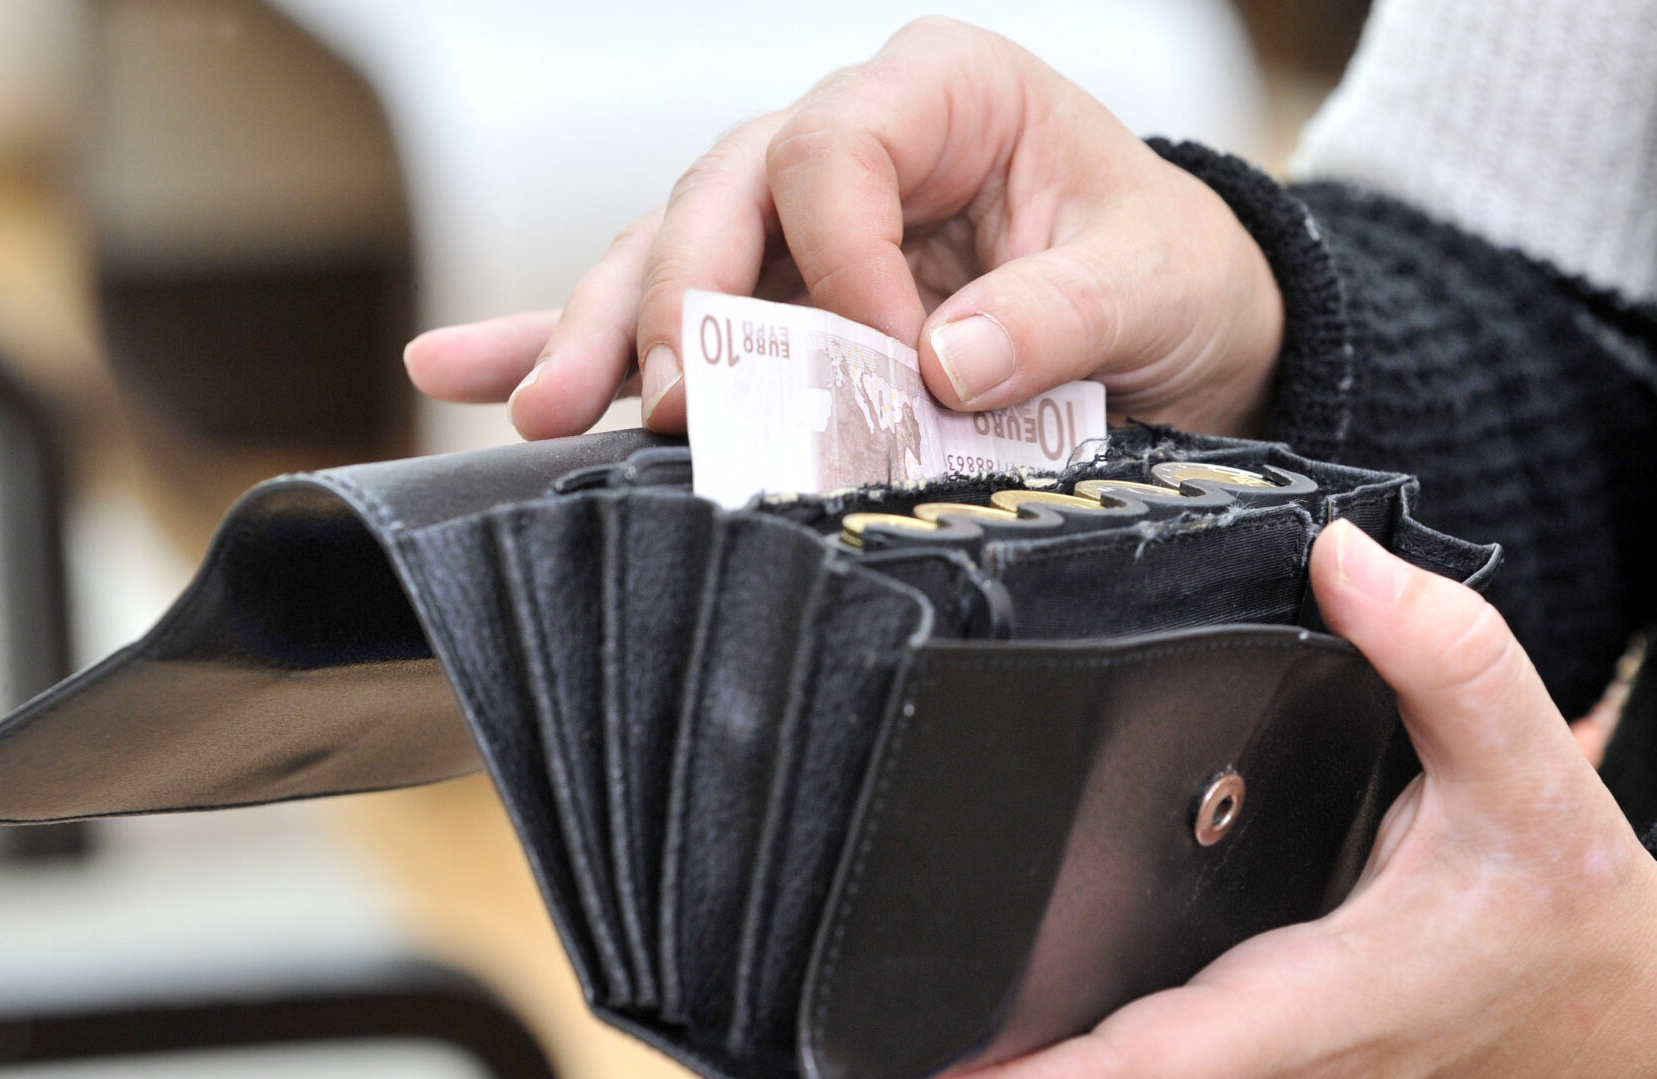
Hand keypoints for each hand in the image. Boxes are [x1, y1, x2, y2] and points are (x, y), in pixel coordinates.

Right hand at [402, 18, 1282, 440]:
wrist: (1179, 324)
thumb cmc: (1166, 270)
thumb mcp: (1152, 281)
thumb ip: (1058, 315)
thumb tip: (942, 361)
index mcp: (943, 93)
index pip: (835, 149)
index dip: (837, 258)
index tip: (887, 362)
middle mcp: (851, 141)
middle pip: (721, 194)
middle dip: (680, 299)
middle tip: (666, 396)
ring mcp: (799, 221)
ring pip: (671, 255)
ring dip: (602, 336)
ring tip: (541, 408)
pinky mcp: (778, 297)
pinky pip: (665, 314)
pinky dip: (577, 345)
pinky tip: (477, 372)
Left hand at [840, 520, 1656, 1078]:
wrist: (1625, 1019)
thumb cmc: (1570, 917)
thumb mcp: (1535, 770)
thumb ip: (1445, 655)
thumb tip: (1343, 562)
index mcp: (1321, 1004)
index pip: (1137, 1071)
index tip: (896, 1075)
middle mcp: (1273, 1077)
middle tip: (829, 1039)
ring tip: (879, 1031)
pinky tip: (989, 1035)